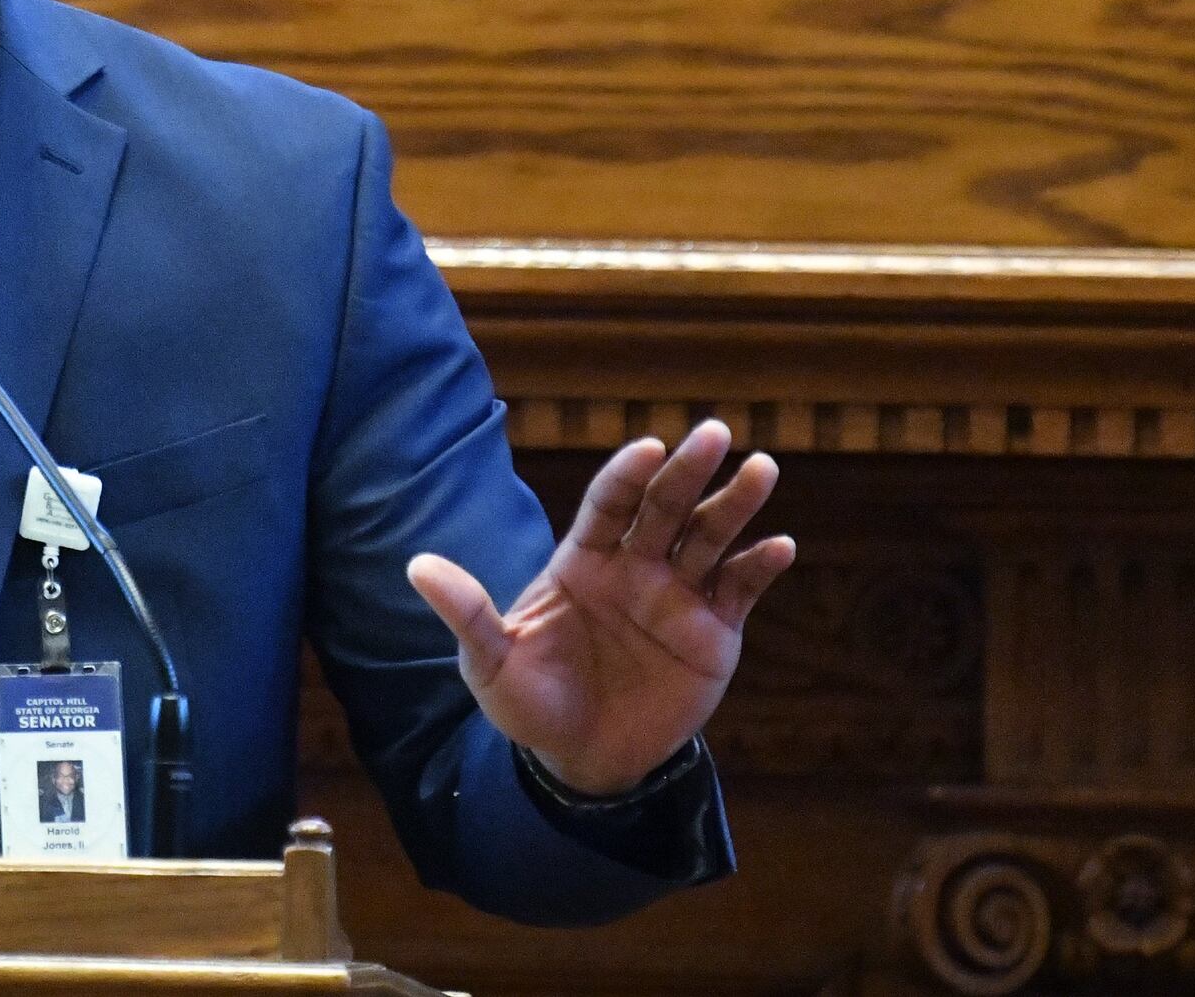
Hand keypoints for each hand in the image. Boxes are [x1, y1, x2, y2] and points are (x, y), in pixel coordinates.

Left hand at [406, 419, 792, 796]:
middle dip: (689, 470)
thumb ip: (468, 612)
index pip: (608, 503)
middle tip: (715, 433)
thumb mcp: (491, 662)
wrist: (580, 760)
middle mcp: (635, 566)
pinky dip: (759, 568)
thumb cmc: (530, 703)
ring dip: (735, 504)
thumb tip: (415, 567)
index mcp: (583, 560)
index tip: (647, 448)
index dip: (627, 474)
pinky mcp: (712, 633)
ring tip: (761, 469)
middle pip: (665, 506)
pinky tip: (779, 547)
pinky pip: (739, 592)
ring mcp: (678, 596)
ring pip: (710, 537)